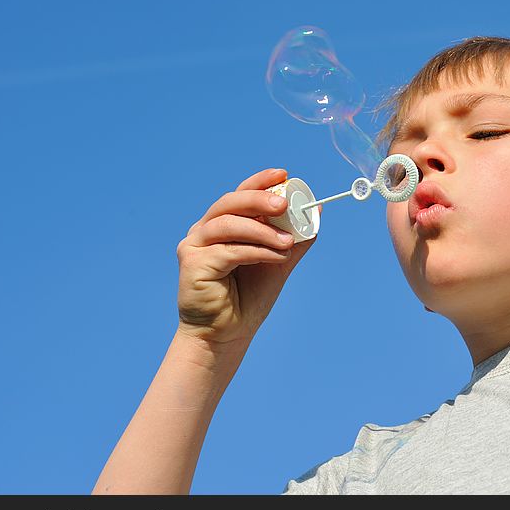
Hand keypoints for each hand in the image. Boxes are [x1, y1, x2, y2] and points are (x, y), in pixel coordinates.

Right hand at [176, 168, 320, 351]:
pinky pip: (229, 251)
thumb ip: (294, 240)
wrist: (227, 334)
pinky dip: (256, 252)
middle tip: (284, 205)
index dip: (259, 182)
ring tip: (287, 242)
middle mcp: (204, 230)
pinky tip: (277, 258)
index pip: (240, 194)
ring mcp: (195, 245)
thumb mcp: (277, 263)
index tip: (283, 175)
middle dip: (259, 200)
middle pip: (230, 203)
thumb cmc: (248, 298)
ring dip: (262, 231)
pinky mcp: (192, 263)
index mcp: (222, 224)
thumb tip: (317, 214)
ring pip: (228, 224)